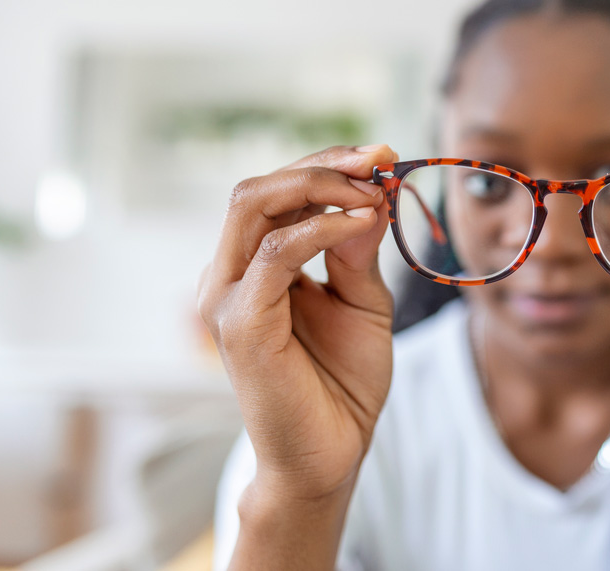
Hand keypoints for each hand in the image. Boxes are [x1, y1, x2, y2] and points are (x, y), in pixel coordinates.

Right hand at [198, 144, 396, 502]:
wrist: (333, 453)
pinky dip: (321, 228)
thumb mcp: (363, 301)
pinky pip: (275, 253)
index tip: (382, 156)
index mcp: (254, 267)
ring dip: (321, 186)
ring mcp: (227, 298)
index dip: (327, 165)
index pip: (277, 192)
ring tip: (374, 191)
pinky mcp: (240, 323)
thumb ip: (359, 251)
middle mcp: (229, 276)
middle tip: (378, 159)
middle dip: (323, 164)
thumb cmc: (343, 381)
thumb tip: (372, 195)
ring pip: (254, 206)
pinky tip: (362, 223)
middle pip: (258, 188)